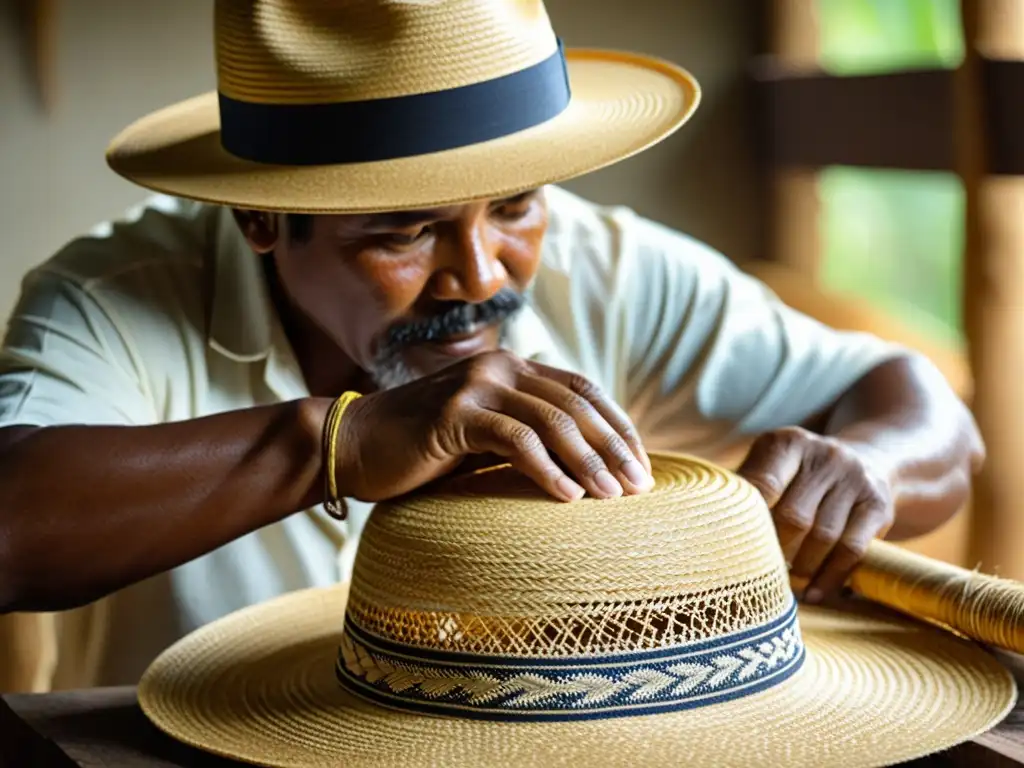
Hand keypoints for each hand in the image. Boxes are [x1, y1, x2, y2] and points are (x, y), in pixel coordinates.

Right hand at [332, 350, 653, 502]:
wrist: (352, 446)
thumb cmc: (422, 451)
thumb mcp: (485, 437)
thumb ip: (526, 436)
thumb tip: (585, 469)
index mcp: (513, 368)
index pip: (583, 390)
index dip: (618, 426)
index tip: (642, 464)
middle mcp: (500, 367)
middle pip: (576, 405)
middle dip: (614, 448)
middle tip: (641, 487)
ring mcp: (476, 386)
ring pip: (552, 422)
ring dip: (589, 462)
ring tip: (614, 498)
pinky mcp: (453, 413)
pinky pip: (514, 440)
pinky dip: (547, 470)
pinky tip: (568, 498)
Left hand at [736, 426, 893, 603]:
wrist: (862, 460)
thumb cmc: (795, 476)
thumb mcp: (769, 467)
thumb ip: (743, 493)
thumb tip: (705, 533)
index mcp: (788, 443)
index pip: (762, 485)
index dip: (748, 522)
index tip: (731, 551)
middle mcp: (824, 455)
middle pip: (794, 517)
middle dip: (774, 551)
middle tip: (757, 575)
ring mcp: (855, 477)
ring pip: (823, 537)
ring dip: (800, 568)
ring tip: (782, 585)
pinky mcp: (877, 503)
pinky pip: (852, 550)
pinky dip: (829, 578)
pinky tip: (812, 594)